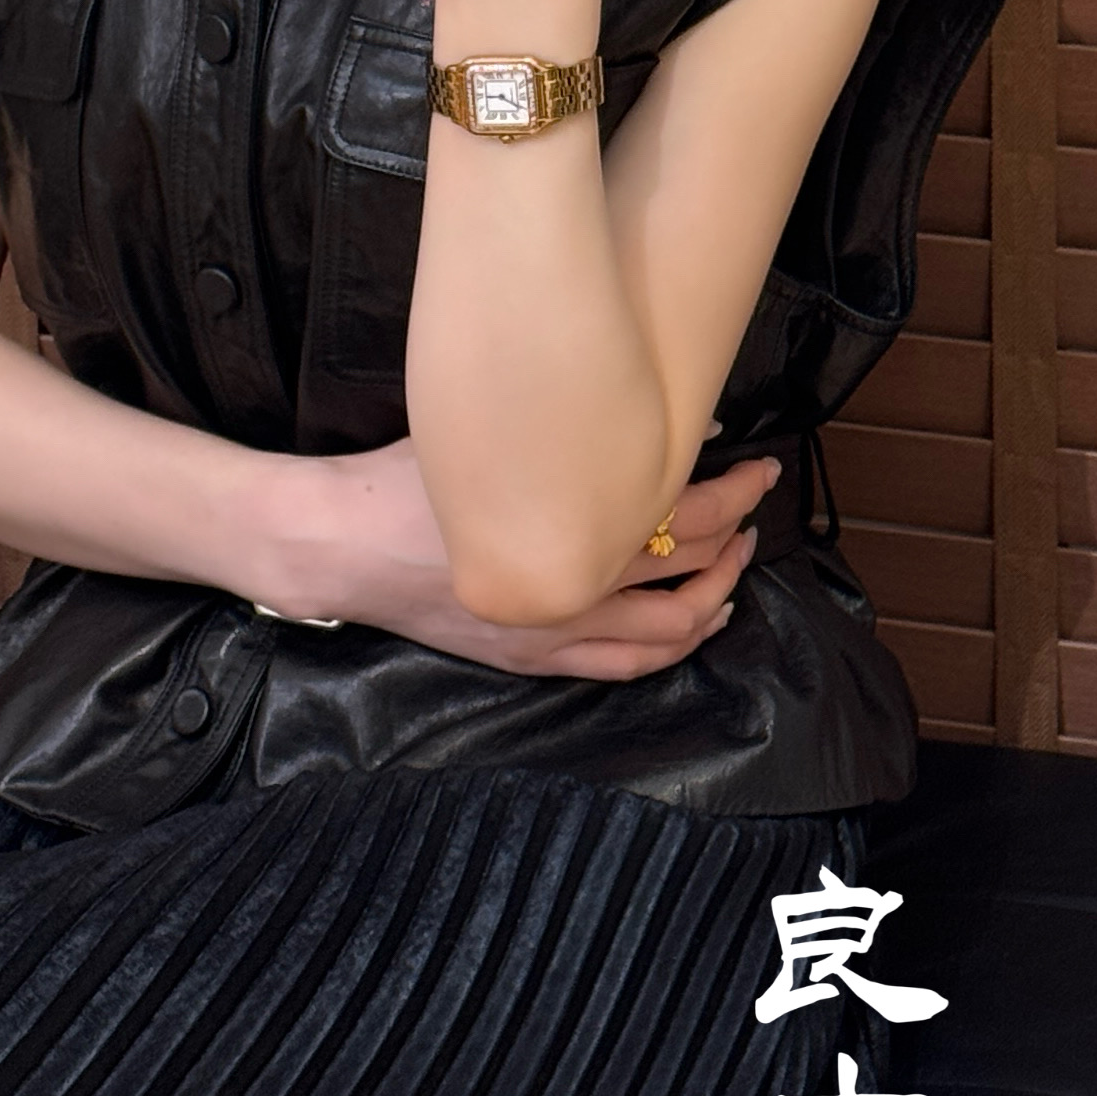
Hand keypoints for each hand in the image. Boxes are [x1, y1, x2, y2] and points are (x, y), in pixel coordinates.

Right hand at [246, 433, 781, 683]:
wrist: (341, 544)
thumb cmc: (406, 480)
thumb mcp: (491, 440)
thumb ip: (578, 438)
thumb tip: (663, 429)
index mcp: (563, 528)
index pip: (679, 515)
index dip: (730, 494)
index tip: (755, 469)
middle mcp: (569, 590)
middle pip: (686, 570)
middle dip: (735, 535)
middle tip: (755, 504)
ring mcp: (552, 632)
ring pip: (667, 633)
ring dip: (715, 597)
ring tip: (737, 564)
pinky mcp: (531, 655)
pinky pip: (623, 666)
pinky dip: (672, 647)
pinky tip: (696, 625)